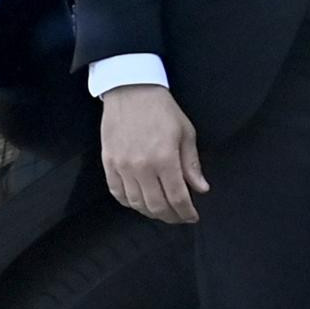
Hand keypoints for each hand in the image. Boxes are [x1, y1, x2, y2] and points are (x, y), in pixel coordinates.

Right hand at [100, 85, 208, 224]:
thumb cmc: (162, 110)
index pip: (177, 198)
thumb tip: (201, 189)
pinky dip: (130, 202)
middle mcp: (141, 167)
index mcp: (164, 159)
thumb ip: (192, 164)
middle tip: (180, 218)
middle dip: (171, 217)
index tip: (192, 217)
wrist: (131, 91)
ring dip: (151, 212)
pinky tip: (140, 202)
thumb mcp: (186, 133)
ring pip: (136, 203)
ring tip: (162, 211)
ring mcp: (122, 166)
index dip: (186, 212)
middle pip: (156, 206)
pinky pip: (117, 193)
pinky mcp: (108, 163)